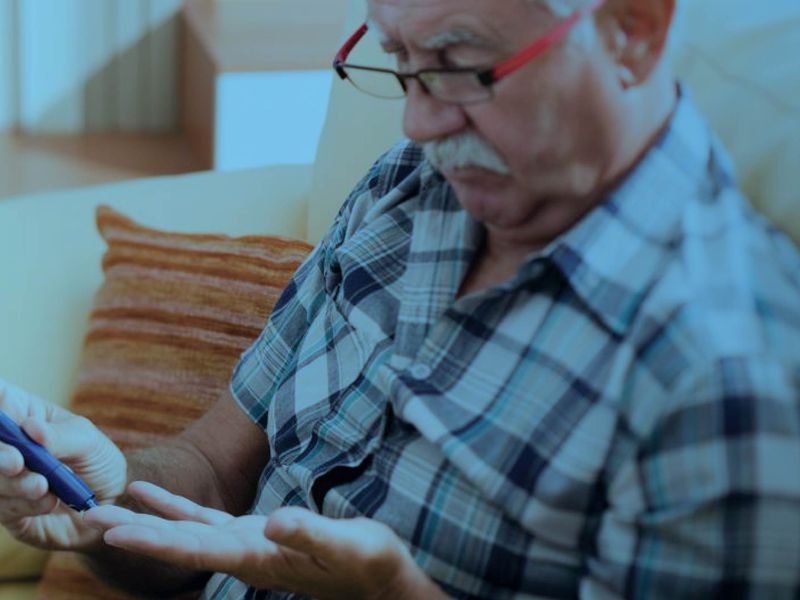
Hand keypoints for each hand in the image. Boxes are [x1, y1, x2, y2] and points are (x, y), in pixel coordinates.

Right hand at [0, 379, 126, 549]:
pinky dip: (25, 504)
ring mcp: (2, 476)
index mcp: (18, 413)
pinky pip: (3, 507)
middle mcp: (4, 444)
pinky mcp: (5, 508)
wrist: (110, 501)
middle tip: (17, 463)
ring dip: (14, 484)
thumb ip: (60, 436)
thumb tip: (30, 428)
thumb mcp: (87, 441)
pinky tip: (49, 502)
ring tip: (42, 486)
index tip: (4, 418)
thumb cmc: (97, 460)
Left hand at [86, 481, 446, 599]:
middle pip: (179, 543)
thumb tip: (274, 521)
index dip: (156, 539)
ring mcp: (245, 546)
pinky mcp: (252, 535)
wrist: (377, 577)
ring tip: (105, 505)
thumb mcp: (347, 544)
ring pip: (184, 531)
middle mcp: (243, 555)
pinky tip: (150, 494)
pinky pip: (202, 519)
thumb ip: (310, 533)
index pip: (198, 549)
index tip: (116, 531)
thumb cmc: (367, 561)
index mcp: (260, 557)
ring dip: (144, 520)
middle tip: (88, 518)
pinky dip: (174, 508)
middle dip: (135, 531)